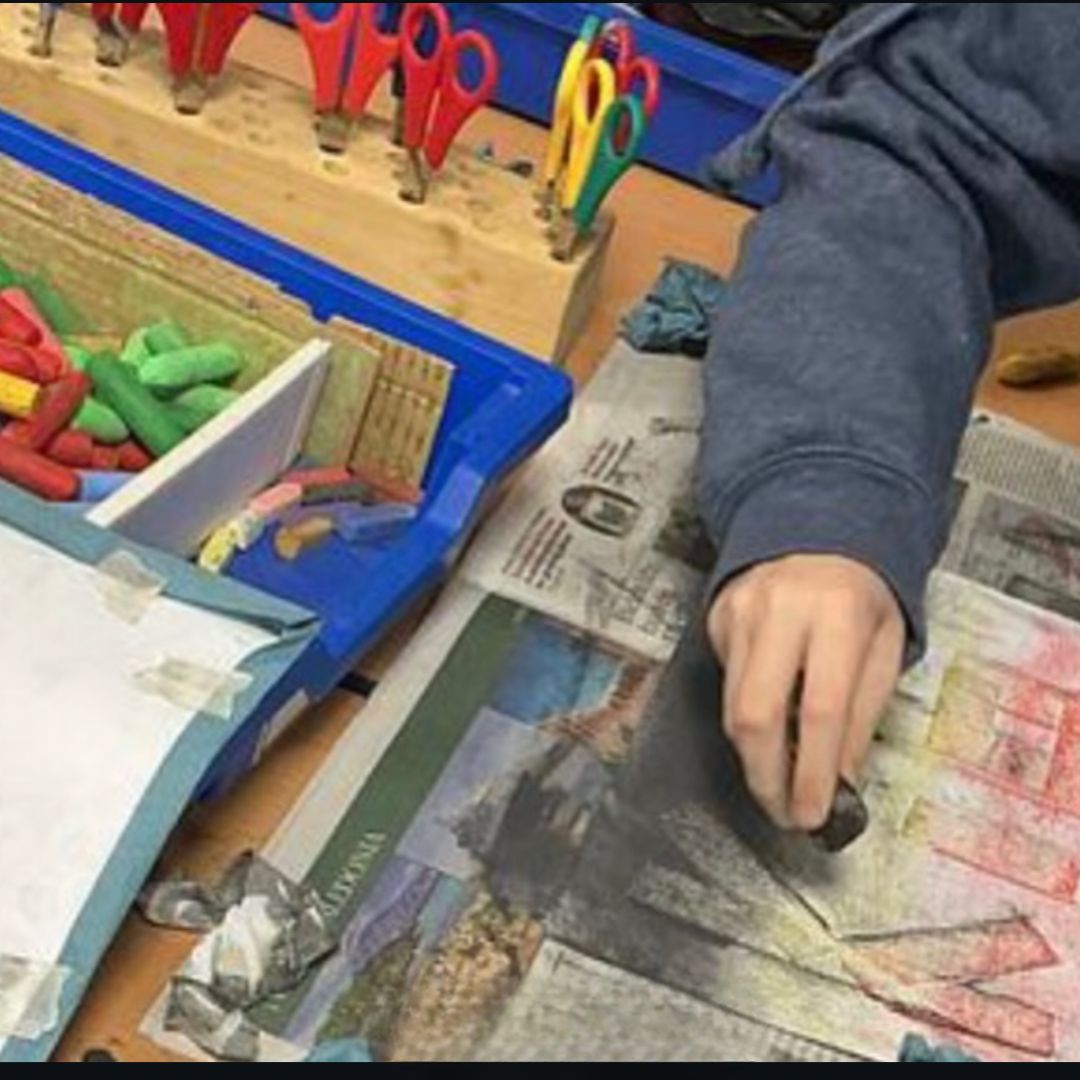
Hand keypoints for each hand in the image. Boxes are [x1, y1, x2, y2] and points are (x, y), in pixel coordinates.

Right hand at [708, 554, 904, 830]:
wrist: (816, 527)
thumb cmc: (861, 596)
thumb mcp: (884, 648)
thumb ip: (861, 714)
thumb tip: (838, 784)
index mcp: (838, 614)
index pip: (820, 708)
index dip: (812, 771)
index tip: (813, 815)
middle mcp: (781, 610)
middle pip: (756, 713)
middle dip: (766, 777)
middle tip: (782, 814)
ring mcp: (740, 612)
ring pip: (731, 707)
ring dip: (753, 758)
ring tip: (776, 786)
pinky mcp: (716, 618)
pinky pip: (726, 684)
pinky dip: (745, 718)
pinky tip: (767, 727)